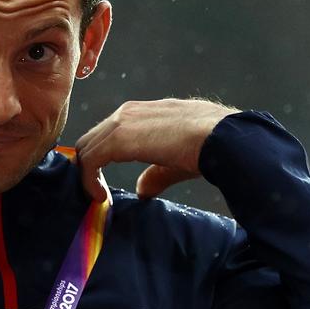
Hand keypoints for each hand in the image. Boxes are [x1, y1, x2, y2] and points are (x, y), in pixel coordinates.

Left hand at [75, 98, 237, 200]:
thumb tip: (143, 190)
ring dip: (87, 174)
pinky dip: (89, 179)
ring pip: (88, 148)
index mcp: (142, 113)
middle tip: (96, 191)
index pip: (108, 133)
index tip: (104, 183)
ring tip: (98, 196)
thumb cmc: (209, 146)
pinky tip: (100, 196)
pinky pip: (90, 160)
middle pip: (92, 139)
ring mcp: (122, 122)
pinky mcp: (119, 138)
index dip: (101, 159)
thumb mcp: (176, 162)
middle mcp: (129, 112)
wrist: (221, 138)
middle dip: (89, 165)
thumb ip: (156, 174)